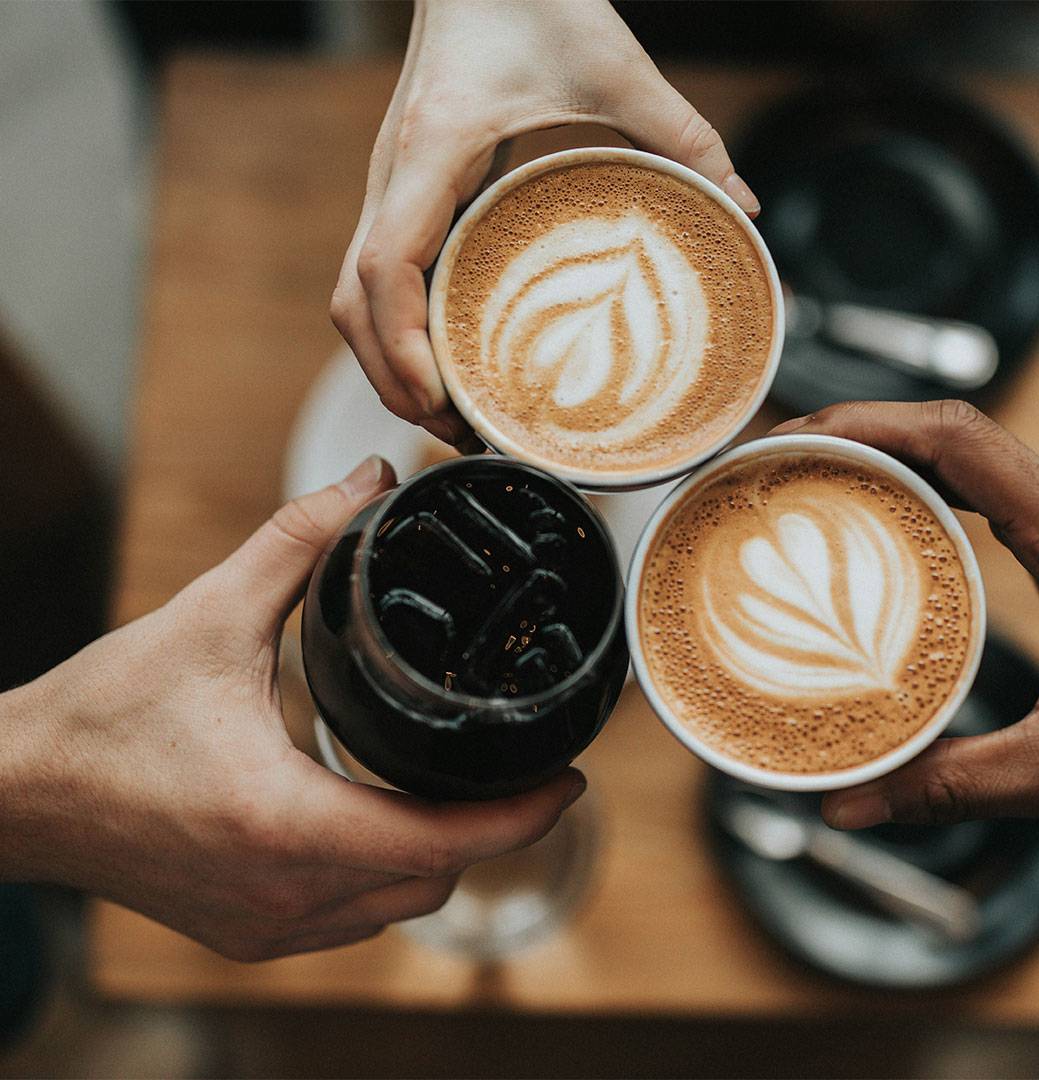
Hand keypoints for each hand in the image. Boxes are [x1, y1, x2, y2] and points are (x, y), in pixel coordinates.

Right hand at [0, 456, 584, 960]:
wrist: (12, 793)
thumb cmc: (100, 716)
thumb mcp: (208, 616)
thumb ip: (298, 543)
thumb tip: (369, 483)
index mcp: (285, 822)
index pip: (446, 842)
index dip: (523, 815)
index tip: (571, 778)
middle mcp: (284, 893)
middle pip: (435, 879)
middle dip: (492, 829)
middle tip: (521, 767)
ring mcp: (264, 926)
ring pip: (397, 907)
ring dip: (439, 854)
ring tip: (463, 787)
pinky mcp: (245, 933)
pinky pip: (351, 920)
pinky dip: (385, 876)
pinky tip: (383, 820)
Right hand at [330, 0, 758, 447]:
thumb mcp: (615, 64)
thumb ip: (683, 135)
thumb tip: (743, 209)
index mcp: (431, 151)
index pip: (382, 268)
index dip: (400, 347)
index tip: (441, 400)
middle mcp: (392, 175)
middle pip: (351, 304)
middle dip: (393, 380)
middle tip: (459, 434)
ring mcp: (390, 184)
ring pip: (353, 296)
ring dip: (388, 362)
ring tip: (452, 415)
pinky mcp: (405, 190)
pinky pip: (380, 275)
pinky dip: (399, 329)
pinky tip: (449, 360)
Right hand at [770, 401, 1038, 832]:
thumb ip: (950, 783)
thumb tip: (849, 803)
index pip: (957, 437)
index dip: (862, 425)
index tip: (789, 439)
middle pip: (947, 430)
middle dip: (852, 433)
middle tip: (771, 465)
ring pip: (965, 449)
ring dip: (884, 453)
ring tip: (802, 481)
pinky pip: (985, 484)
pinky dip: (921, 485)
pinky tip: (873, 518)